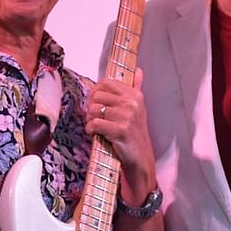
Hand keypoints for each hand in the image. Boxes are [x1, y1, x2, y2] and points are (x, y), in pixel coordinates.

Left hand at [84, 69, 156, 203]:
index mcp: (135, 95)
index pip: (106, 83)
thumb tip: (138, 71)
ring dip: (90, 120)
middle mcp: (132, 103)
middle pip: (97, 96)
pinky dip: (90, 130)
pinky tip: (95, 134)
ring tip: (96, 127)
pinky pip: (94, 124)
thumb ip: (136, 88)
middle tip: (95, 118)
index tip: (96, 103)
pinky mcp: (120, 130)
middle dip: (91, 108)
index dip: (95, 92)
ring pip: (93, 110)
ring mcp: (127, 117)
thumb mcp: (138, 109)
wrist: (141, 159)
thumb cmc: (135, 134)